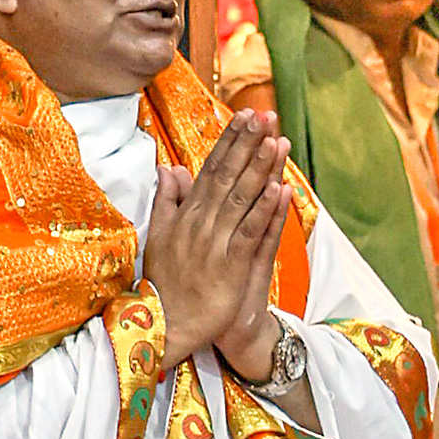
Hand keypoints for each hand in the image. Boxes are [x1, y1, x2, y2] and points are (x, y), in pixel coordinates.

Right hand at [144, 114, 288, 375]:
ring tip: (276, 140)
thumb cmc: (166, 282)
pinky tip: (279, 188)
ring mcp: (216, 242)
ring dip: (260, 168)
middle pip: (228, 175)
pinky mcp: (231, 265)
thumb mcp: (160, 235)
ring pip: (242, 198)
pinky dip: (264, 210)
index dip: (229, 141)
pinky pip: (250, 232)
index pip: (211, 169)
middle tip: (265, 114)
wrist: (167, 324)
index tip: (245, 116)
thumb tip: (167, 168)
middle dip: (247, 143)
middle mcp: (201, 222)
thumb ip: (167, 200)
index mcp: (187, 214)